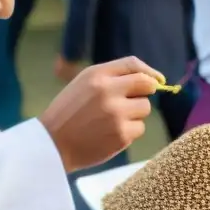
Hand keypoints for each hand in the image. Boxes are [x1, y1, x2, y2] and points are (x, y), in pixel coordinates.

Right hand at [40, 56, 160, 173]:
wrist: (52, 145)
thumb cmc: (69, 112)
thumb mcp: (83, 83)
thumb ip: (112, 77)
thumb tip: (152, 80)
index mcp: (97, 75)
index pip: (133, 65)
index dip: (149, 72)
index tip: (157, 80)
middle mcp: (108, 91)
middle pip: (146, 85)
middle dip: (143, 93)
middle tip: (130, 103)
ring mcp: (116, 114)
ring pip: (145, 108)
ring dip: (135, 114)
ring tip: (112, 121)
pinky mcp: (121, 135)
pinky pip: (139, 128)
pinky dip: (129, 131)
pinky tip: (110, 134)